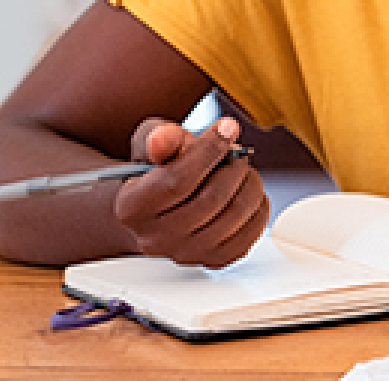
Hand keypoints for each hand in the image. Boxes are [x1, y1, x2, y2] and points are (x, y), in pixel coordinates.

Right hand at [114, 117, 266, 266]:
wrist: (157, 208)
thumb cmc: (154, 171)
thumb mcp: (150, 143)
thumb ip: (160, 137)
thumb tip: (161, 140)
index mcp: (132, 208)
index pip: (177, 180)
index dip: (208, 151)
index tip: (227, 127)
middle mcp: (155, 239)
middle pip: (211, 199)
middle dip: (233, 167)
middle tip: (237, 152)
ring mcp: (186, 254)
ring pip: (234, 216)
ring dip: (249, 184)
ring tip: (242, 169)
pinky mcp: (214, 261)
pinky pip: (250, 233)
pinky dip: (257, 207)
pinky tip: (246, 192)